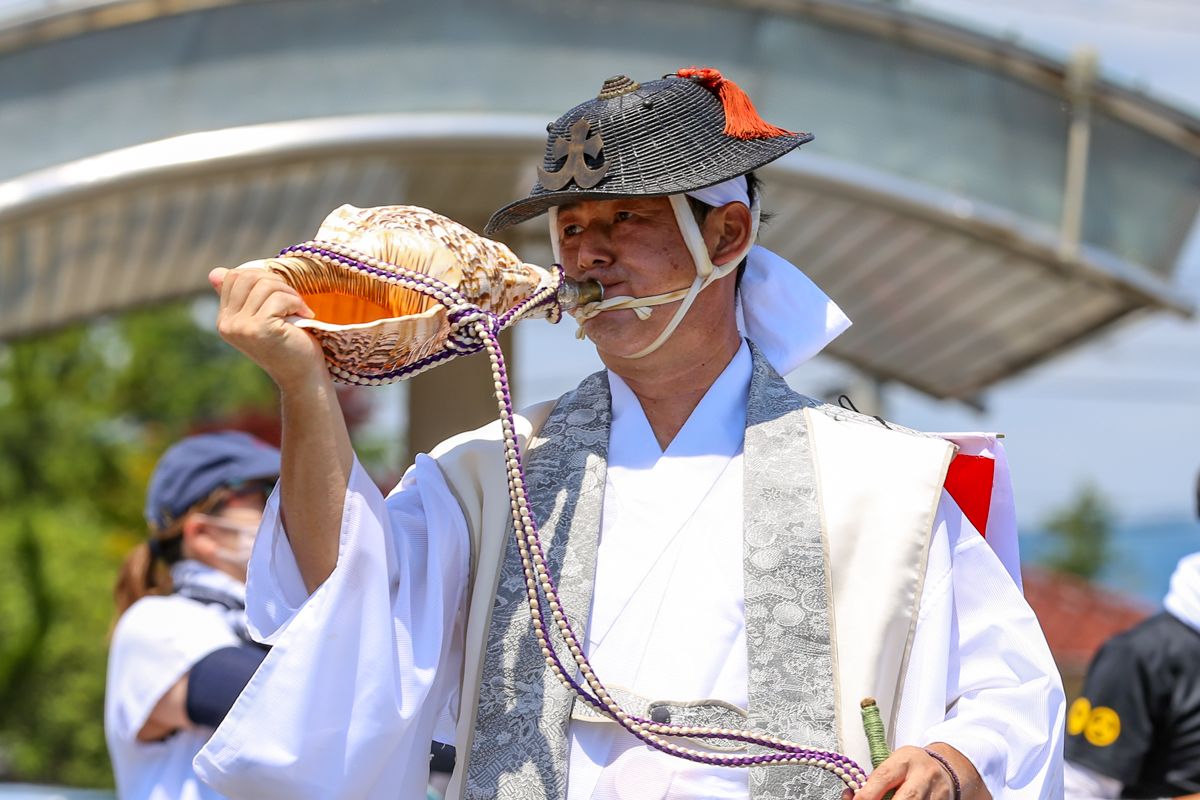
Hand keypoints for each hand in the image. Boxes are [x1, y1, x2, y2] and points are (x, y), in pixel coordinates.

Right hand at [210, 264, 324, 390]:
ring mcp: (241, 328)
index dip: (261, 277)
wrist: (303, 376)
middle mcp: (227, 324)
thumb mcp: (262, 316)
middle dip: (276, 282)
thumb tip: (216, 273)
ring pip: (264, 285)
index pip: (234, 277)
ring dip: (289, 293)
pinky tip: (304, 315)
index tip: (281, 293)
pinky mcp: (260, 329)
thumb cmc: (289, 343)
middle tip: (293, 299)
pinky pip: (278, 298)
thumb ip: (243, 296)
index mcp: (224, 319)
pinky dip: (296, 302)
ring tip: (300, 308)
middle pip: (247, 276)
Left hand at [842, 746, 962, 799]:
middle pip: (906, 798)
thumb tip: (850, 797)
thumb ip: (875, 780)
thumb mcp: (893, 764)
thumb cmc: (910, 767)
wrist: (943, 769)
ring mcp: (936, 792)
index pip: (884, 777)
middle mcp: (923, 775)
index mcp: (905, 760)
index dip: (868, 794)